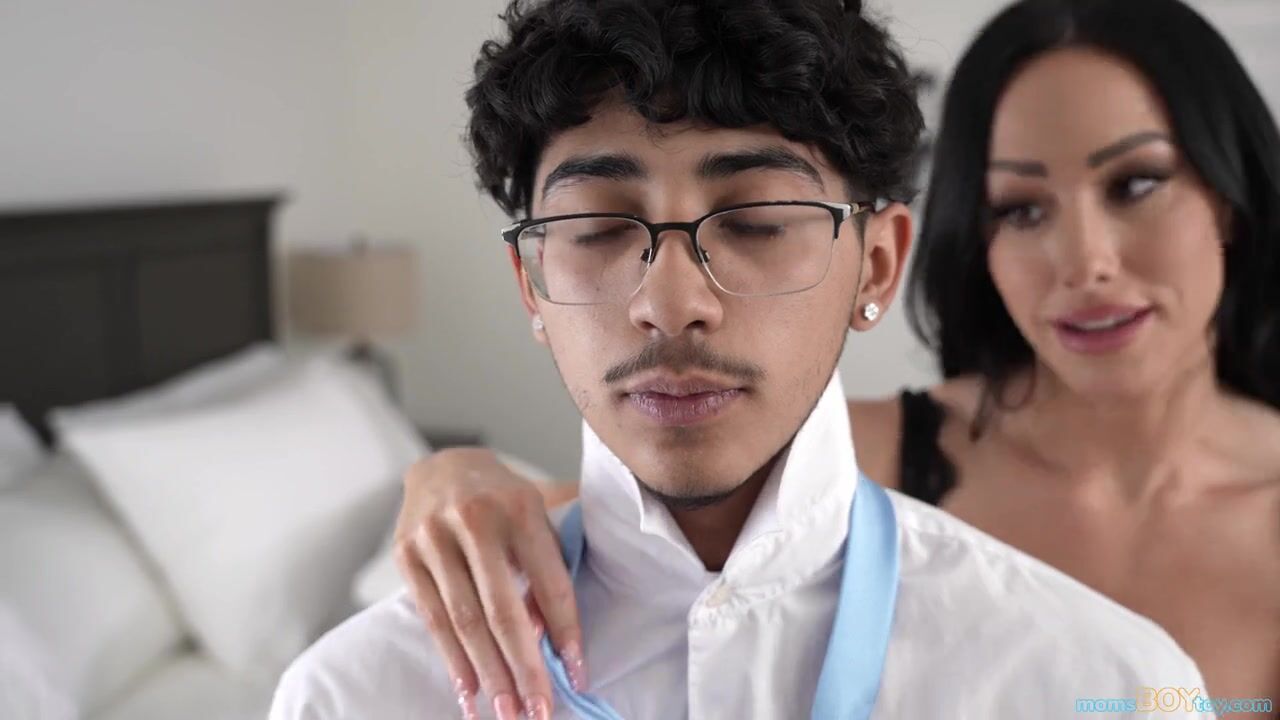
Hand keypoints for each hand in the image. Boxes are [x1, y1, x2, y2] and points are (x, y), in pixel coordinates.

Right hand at [394, 448, 583, 719]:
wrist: (444, 464)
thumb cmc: (504, 499)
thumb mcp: (539, 513)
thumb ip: (550, 565)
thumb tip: (554, 634)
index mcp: (519, 506)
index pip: (549, 581)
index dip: (565, 631)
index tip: (576, 673)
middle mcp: (475, 519)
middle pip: (501, 610)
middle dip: (522, 667)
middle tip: (538, 711)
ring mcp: (434, 537)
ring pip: (464, 621)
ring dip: (487, 674)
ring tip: (507, 711)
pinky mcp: (405, 554)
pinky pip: (432, 618)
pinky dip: (452, 660)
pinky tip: (469, 691)